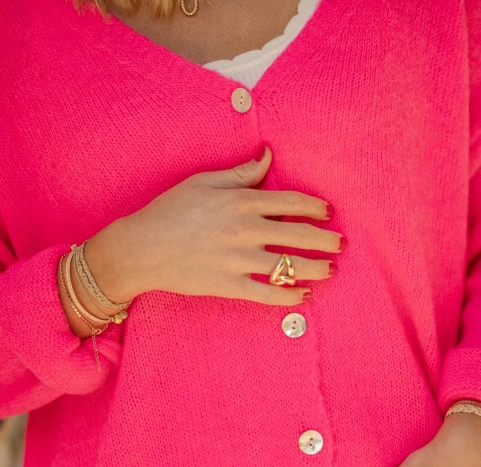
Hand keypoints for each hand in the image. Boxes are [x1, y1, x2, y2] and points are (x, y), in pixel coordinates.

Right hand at [84, 148, 342, 304]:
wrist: (140, 248)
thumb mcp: (203, 181)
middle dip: (326, 241)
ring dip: (317, 269)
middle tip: (340, 244)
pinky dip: (289, 297)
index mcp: (241, 201)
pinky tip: (303, 296)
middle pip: (300, 235)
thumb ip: (241, 172)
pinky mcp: (229, 286)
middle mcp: (246, 230)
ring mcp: (239, 260)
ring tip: (330, 271)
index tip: (328, 213)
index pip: (293, 202)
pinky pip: (267, 294)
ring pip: (290, 267)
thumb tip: (268, 156)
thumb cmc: (169, 210)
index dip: (316, 208)